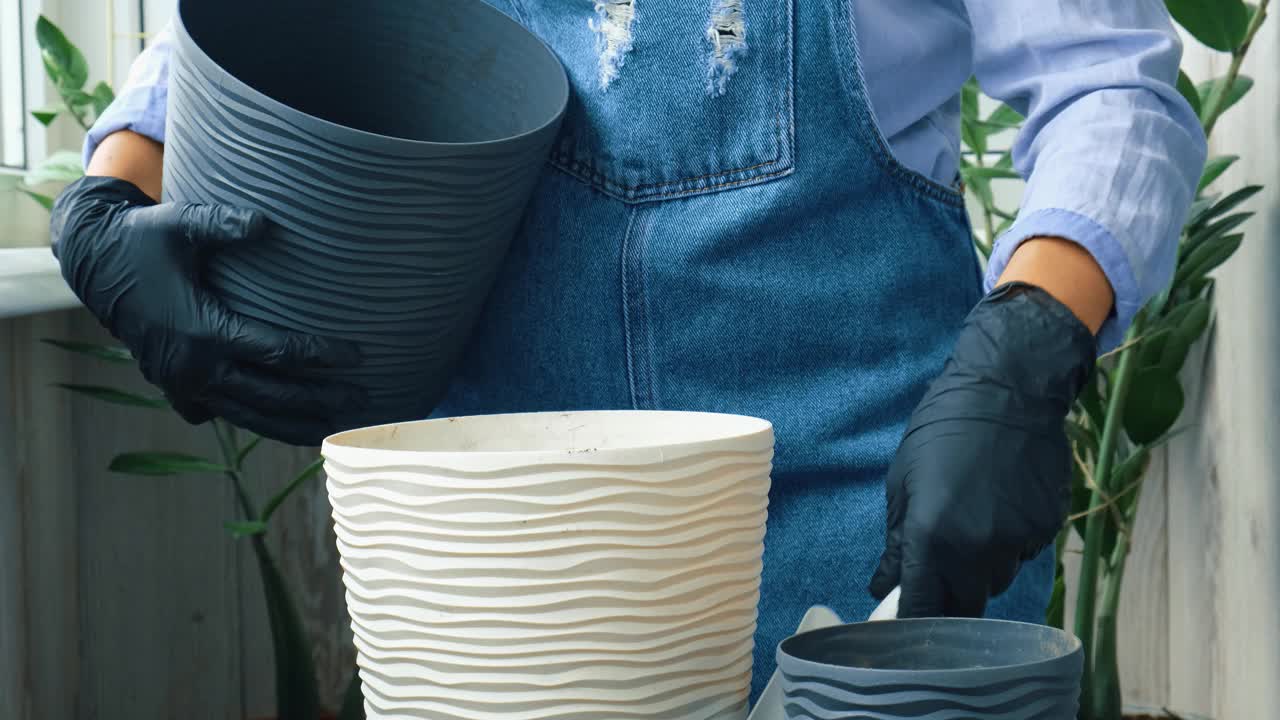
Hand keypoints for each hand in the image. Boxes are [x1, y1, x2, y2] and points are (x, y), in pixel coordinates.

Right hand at [51, 175, 363, 445]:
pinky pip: (225, 415)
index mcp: (199, 331)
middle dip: (319, 400)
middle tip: (362, 398)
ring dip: (292, 425)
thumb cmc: (144, 238)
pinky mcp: (177, 389)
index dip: (320, 355)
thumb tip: (266, 223)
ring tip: (336, 428)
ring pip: (248, 417)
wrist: (95, 263)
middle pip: (270, 396)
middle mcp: (192, 368)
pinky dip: (258, 422)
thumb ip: (223, 224)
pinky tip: (290, 427)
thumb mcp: (180, 223)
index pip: (276, 352)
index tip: (358, 355)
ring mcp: (183, 385)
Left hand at [870, 282, 1095, 616]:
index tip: (902, 626)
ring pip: (993, 582)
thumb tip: (883, 586)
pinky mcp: (1045, 531)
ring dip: (977, 571)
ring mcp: (1016, 544)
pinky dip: (1005, 546)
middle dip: (946, 601)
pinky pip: (1019, 556)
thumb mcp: (903, 484)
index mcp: (933, 540)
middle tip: (935, 581)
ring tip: (968, 527)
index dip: (911, 622)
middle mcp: (977, 552)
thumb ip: (897, 544)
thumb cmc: (941, 432)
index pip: (922, 609)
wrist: (1008, 393)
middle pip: (963, 608)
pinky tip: (997, 509)